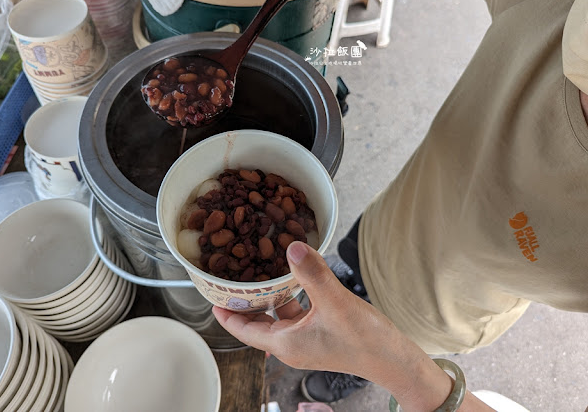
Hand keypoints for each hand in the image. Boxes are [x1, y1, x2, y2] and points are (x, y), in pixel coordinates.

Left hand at [213, 243, 491, 410]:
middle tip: (233, 276)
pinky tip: (292, 279)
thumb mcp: (335, 302)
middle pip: (256, 323)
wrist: (393, 360)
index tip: (213, 295)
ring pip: (276, 317)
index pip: (243, 330)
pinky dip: (287, 298)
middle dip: (244, 302)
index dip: (227, 313)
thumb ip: (312, 273)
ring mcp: (305, 341)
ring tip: (259, 272)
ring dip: (267, 297)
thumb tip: (292, 246)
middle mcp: (290, 345)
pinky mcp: (319, 334)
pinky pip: (294, 314)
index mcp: (285, 343)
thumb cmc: (365, 339)